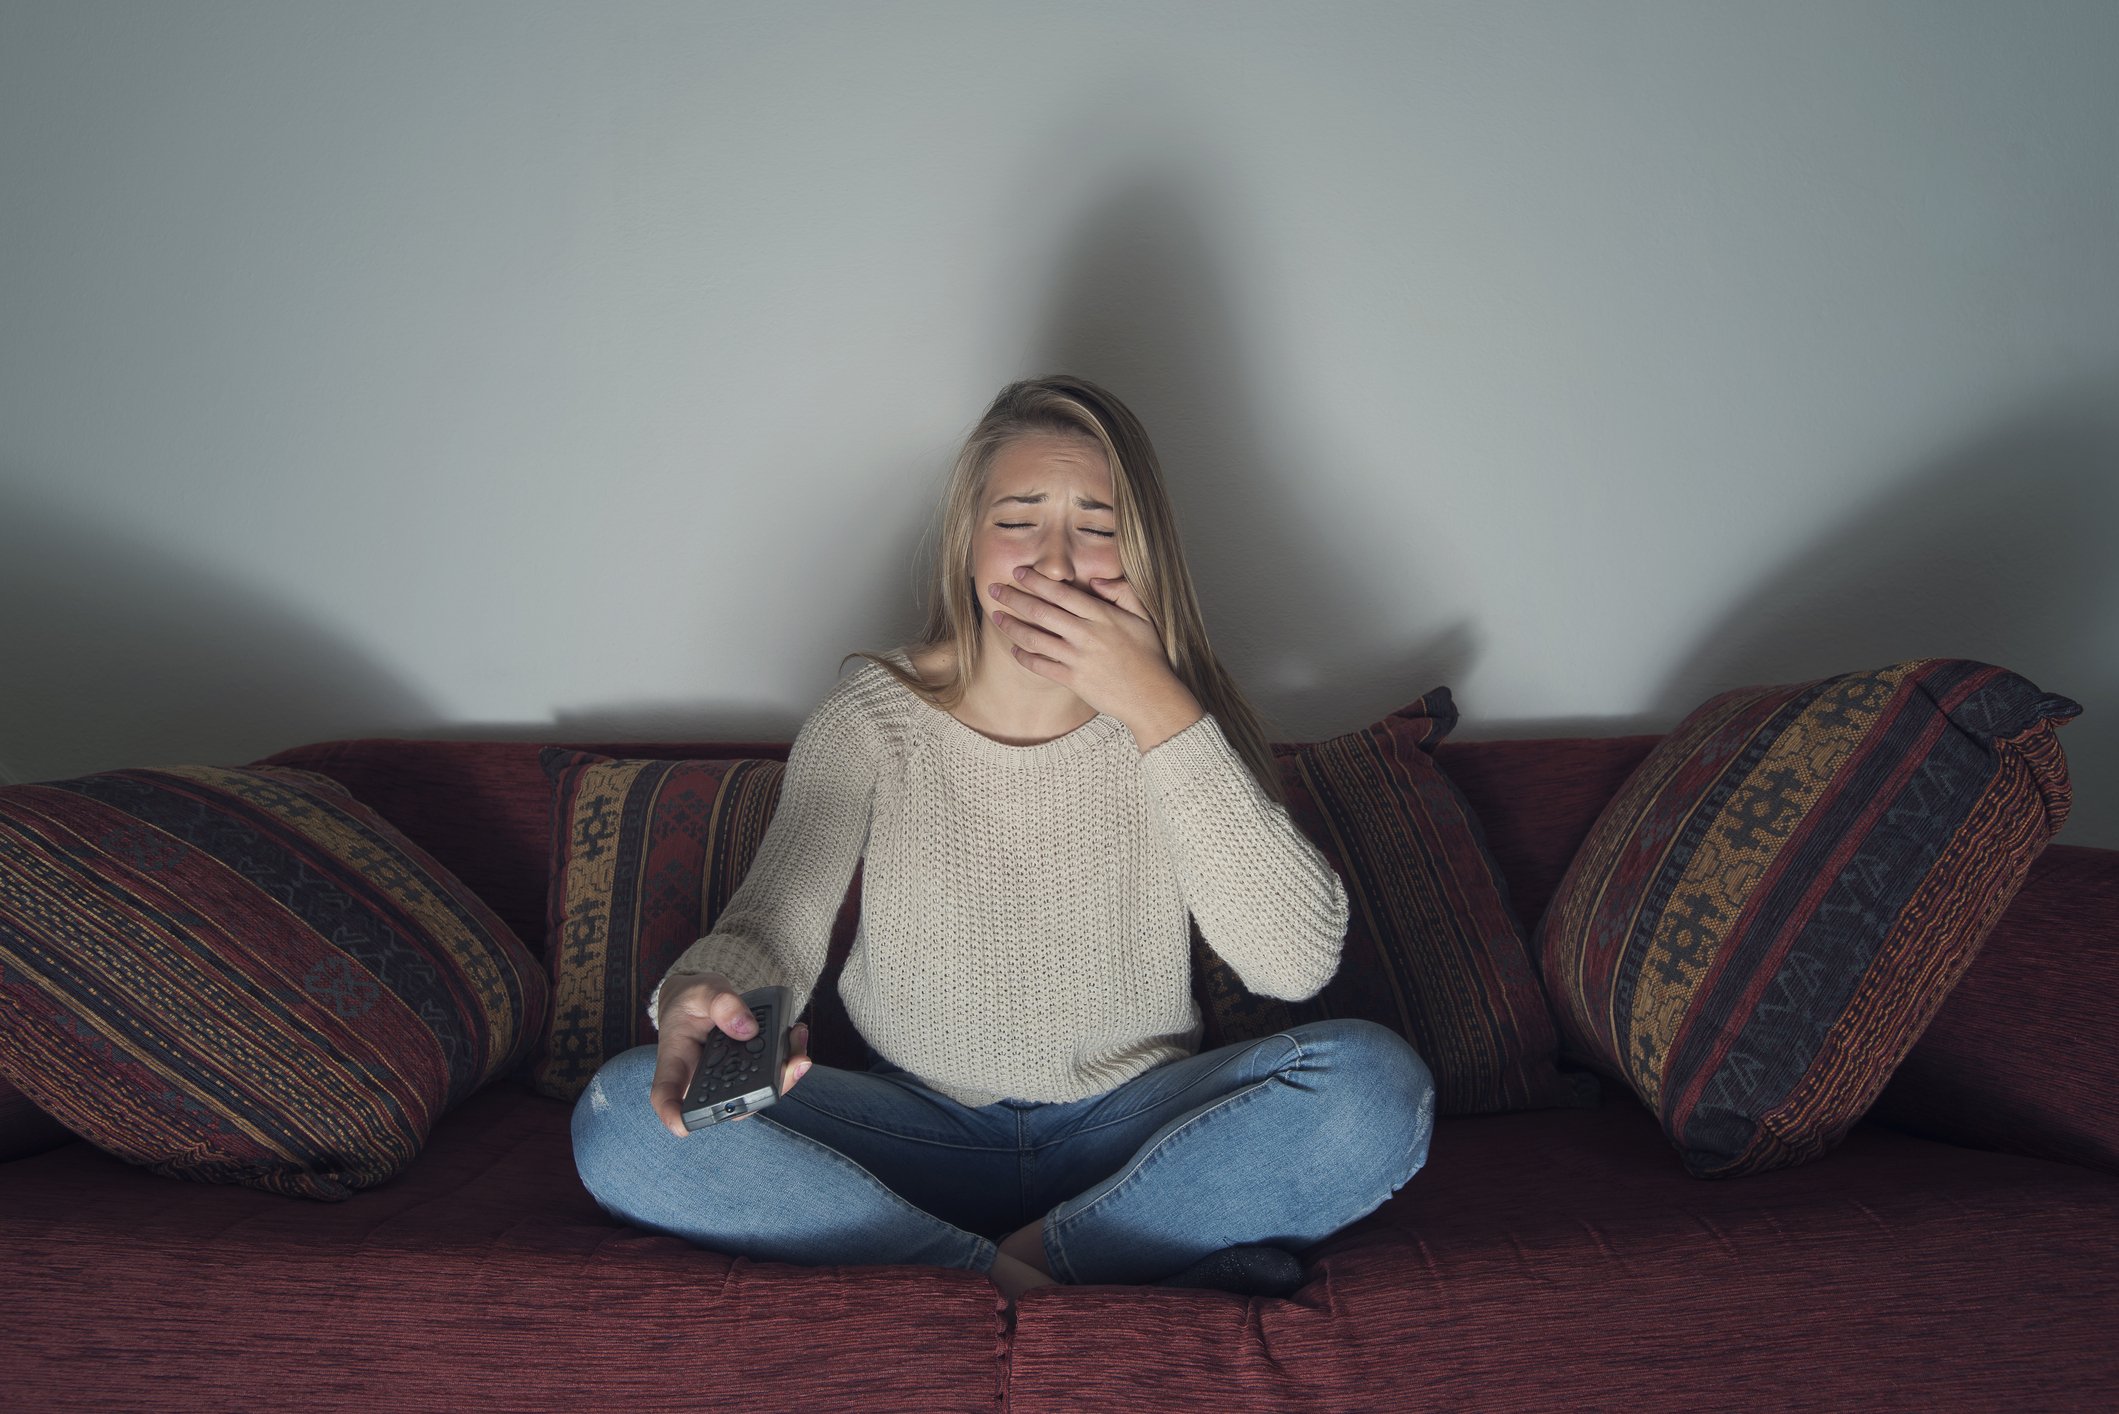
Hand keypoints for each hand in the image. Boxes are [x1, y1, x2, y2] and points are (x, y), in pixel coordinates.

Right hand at [650, 972, 811, 1138]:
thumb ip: (720, 1003)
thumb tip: (747, 1029)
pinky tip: (797, 1033)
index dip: (673, 1115)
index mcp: (676, 1063)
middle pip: (729, 1103)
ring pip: (756, 1093)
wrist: (701, 999)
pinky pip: (770, 1075)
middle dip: (765, 1091)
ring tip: (798, 1037)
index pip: (666, 1096)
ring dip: (785, 1072)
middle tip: (792, 1064)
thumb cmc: (691, 1001)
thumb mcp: (700, 990)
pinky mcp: (748, 1072)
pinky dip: (788, 1056)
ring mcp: (728, 1081)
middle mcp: (702, 1081)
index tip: (684, 1124)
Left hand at [986, 567, 1196, 729]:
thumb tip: (1096, 580)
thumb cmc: (1149, 656)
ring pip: (1036, 638)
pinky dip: (1024, 658)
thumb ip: (1122, 593)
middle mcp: (1086, 635)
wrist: (1151, 696)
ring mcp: (1078, 658)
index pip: (1062, 593)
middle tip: (994, 589)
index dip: (1037, 581)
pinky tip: (1014, 650)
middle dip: (1014, 598)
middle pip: (1042, 612)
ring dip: (1012, 626)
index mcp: (1102, 616)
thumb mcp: (1144, 617)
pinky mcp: (1073, 680)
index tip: (1019, 572)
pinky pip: (1041, 666)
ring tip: (996, 617)